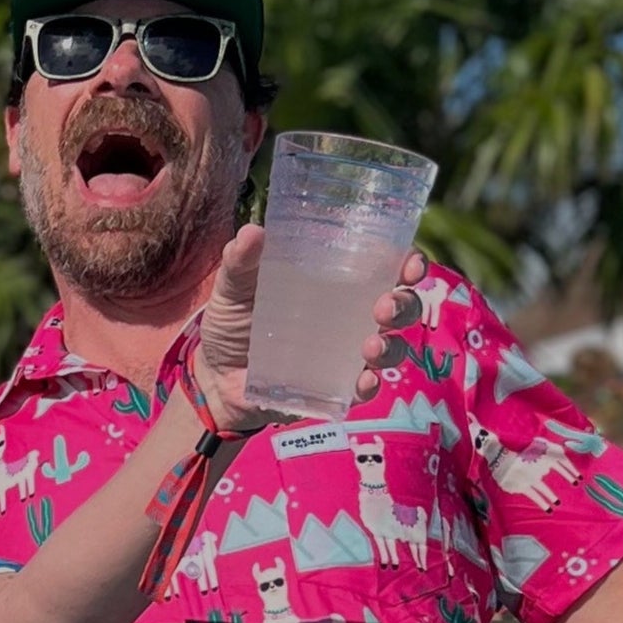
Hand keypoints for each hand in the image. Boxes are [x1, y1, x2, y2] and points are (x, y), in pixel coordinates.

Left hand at [191, 227, 426, 432]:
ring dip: (391, 346)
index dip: (408, 264)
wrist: (212, 378)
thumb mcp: (233, 288)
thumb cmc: (234, 323)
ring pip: (390, 348)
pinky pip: (361, 389)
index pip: (386, 268)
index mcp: (337, 284)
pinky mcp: (333, 388)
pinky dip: (366, 386)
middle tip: (385, 307)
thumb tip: (252, 233)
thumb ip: (241, 262)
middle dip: (405, 305)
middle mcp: (351, 317)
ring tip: (371, 346)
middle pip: (400, 308)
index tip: (410, 263)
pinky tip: (362, 382)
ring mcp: (345, 355)